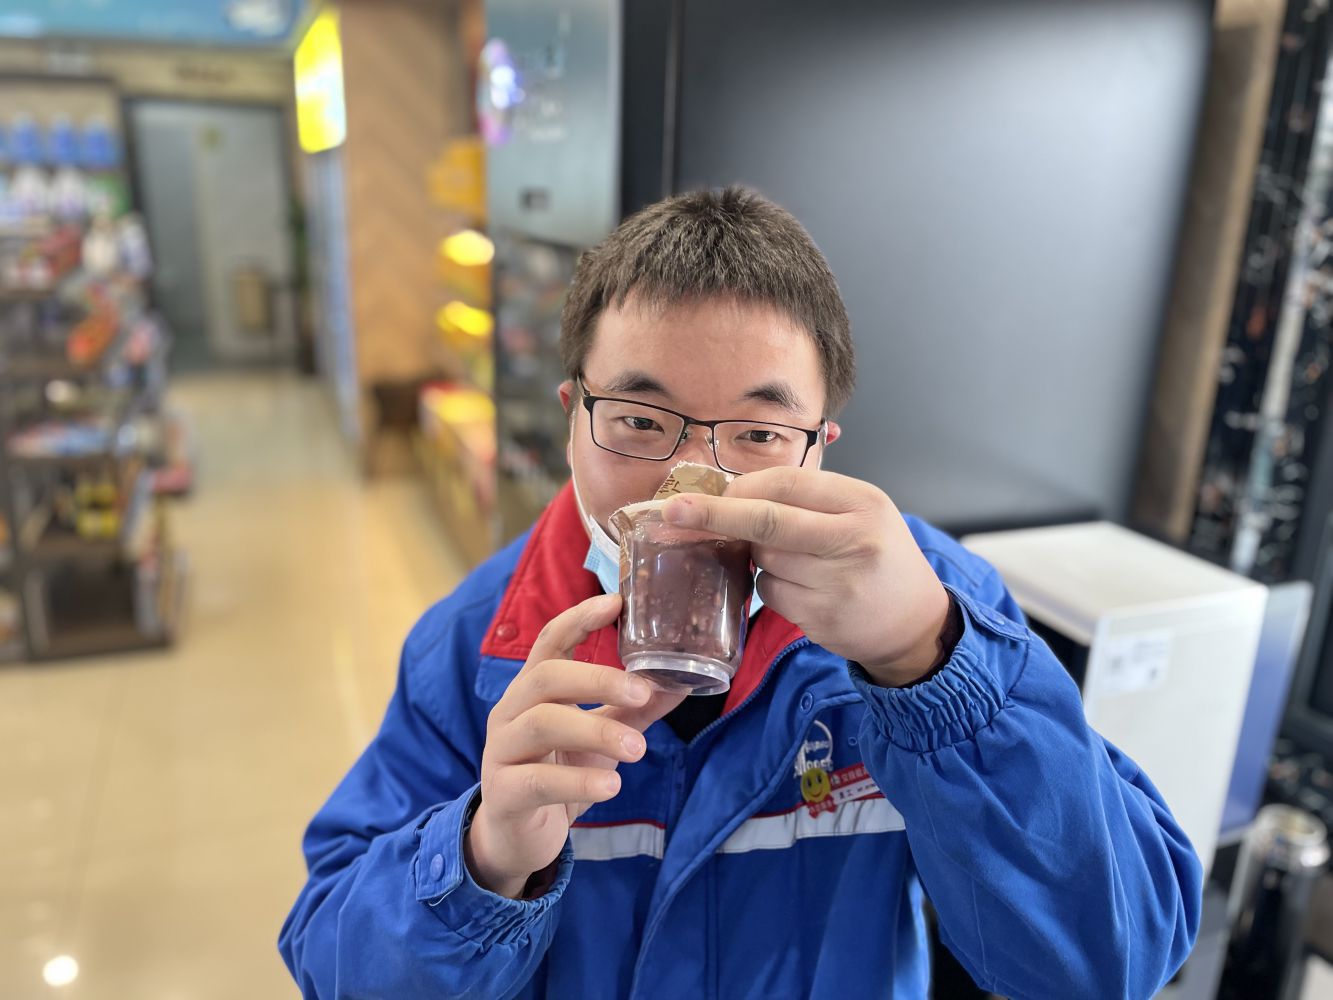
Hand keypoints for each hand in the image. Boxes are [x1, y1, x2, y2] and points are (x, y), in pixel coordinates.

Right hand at [466, 593, 684, 897]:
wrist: (517, 837)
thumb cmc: (559, 772)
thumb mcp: (600, 737)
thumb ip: (635, 710)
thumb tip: (681, 681)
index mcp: (533, 689)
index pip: (550, 641)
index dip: (580, 619)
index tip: (617, 602)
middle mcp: (511, 711)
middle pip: (546, 677)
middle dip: (597, 679)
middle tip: (643, 693)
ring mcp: (502, 751)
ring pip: (543, 725)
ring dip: (596, 731)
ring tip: (638, 749)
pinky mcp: (503, 794)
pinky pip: (539, 781)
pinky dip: (578, 781)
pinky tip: (612, 787)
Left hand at [662, 467, 952, 686]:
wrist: (916, 621)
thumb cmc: (877, 556)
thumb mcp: (859, 513)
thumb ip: (806, 500)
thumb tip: (732, 494)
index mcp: (861, 502)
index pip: (786, 483)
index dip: (740, 487)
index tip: (706, 491)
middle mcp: (853, 538)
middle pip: (767, 520)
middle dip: (714, 515)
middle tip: (673, 512)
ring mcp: (837, 581)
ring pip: (765, 560)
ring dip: (761, 559)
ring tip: (799, 563)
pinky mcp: (823, 617)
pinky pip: (772, 593)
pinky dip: (774, 588)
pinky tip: (804, 590)